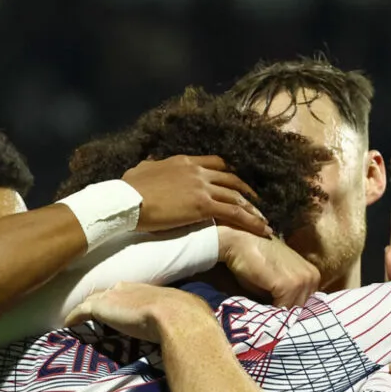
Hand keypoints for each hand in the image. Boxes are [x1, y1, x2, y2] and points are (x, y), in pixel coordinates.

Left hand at [65, 282, 213, 343]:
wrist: (179, 320)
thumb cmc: (192, 321)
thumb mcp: (193, 316)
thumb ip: (189, 322)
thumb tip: (203, 335)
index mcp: (155, 290)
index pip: (136, 292)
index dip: (128, 299)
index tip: (124, 307)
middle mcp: (133, 288)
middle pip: (114, 290)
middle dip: (108, 298)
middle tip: (100, 307)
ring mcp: (116, 296)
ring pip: (96, 298)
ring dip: (89, 306)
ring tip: (80, 313)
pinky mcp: (102, 308)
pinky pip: (82, 310)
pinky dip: (75, 316)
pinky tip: (67, 323)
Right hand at [123, 156, 270, 237]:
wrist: (126, 200)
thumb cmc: (129, 189)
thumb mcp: (141, 169)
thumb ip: (151, 165)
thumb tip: (149, 163)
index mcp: (185, 161)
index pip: (216, 163)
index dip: (230, 173)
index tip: (237, 183)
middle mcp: (198, 171)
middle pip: (232, 178)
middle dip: (247, 191)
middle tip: (257, 203)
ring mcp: (202, 187)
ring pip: (236, 196)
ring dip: (253, 209)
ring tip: (264, 221)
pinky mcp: (203, 206)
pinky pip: (234, 213)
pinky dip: (251, 221)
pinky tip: (261, 230)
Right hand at [218, 228, 320, 307]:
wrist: (239, 243)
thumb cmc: (255, 261)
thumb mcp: (277, 281)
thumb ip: (286, 295)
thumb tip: (286, 315)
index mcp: (312, 274)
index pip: (307, 303)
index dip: (292, 310)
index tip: (280, 317)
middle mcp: (312, 277)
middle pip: (302, 307)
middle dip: (287, 314)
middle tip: (272, 319)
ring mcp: (302, 280)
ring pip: (294, 310)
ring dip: (280, 315)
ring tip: (267, 316)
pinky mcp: (289, 285)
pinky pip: (284, 308)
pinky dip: (274, 313)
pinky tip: (263, 312)